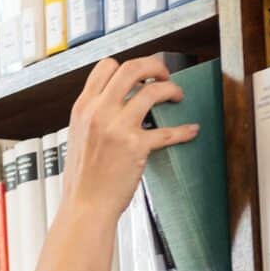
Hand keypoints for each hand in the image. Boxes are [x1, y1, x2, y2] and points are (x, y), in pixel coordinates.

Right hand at [61, 55, 199, 218]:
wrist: (85, 205)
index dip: (128, 65)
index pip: (106, 66)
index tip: (141, 73)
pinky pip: (167, 131)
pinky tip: (191, 130)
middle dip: (155, 66)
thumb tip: (115, 102)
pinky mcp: (136, 147)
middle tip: (165, 76)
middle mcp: (99, 112)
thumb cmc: (83, 178)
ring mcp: (117, 128)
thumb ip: (94, 115)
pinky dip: (184, 130)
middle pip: (132, 68)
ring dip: (171, 89)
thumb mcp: (78, 136)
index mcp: (83, 107)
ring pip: (152, 90)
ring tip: (177, 96)